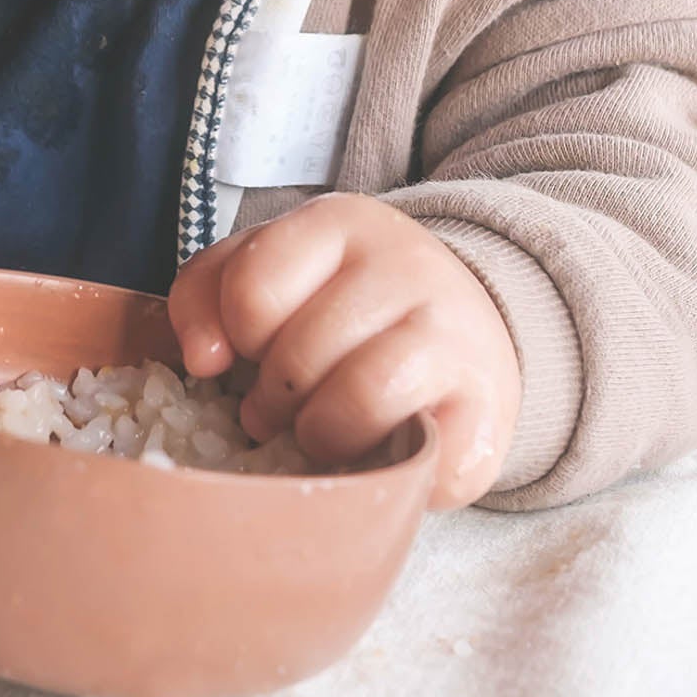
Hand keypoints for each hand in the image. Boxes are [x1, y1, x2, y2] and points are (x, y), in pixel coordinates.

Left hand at [166, 194, 521, 507]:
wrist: (460, 323)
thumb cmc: (338, 304)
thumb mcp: (265, 271)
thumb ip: (207, 296)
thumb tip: (204, 359)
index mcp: (340, 224)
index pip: (253, 291)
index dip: (239, 339)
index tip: (250, 352)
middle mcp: (408, 265)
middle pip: (299, 357)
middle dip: (272, 400)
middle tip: (278, 410)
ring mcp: (458, 332)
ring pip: (360, 400)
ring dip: (323, 437)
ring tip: (320, 435)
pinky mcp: (493, 405)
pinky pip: (427, 456)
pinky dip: (391, 472)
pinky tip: (381, 452)